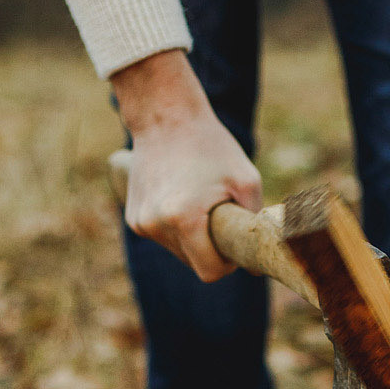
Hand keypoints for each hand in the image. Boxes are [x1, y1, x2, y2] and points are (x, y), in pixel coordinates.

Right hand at [110, 49, 261, 280]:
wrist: (165, 117)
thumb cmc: (212, 147)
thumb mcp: (247, 181)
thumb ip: (254, 224)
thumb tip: (256, 265)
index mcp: (184, 219)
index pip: (209, 272)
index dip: (226, 264)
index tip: (232, 245)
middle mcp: (156, 225)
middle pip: (192, 263)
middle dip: (209, 249)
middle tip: (218, 217)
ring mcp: (141, 222)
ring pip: (177, 252)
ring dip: (192, 238)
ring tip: (197, 202)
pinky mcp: (133, 218)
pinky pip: (163, 237)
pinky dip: (175, 228)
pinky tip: (180, 198)